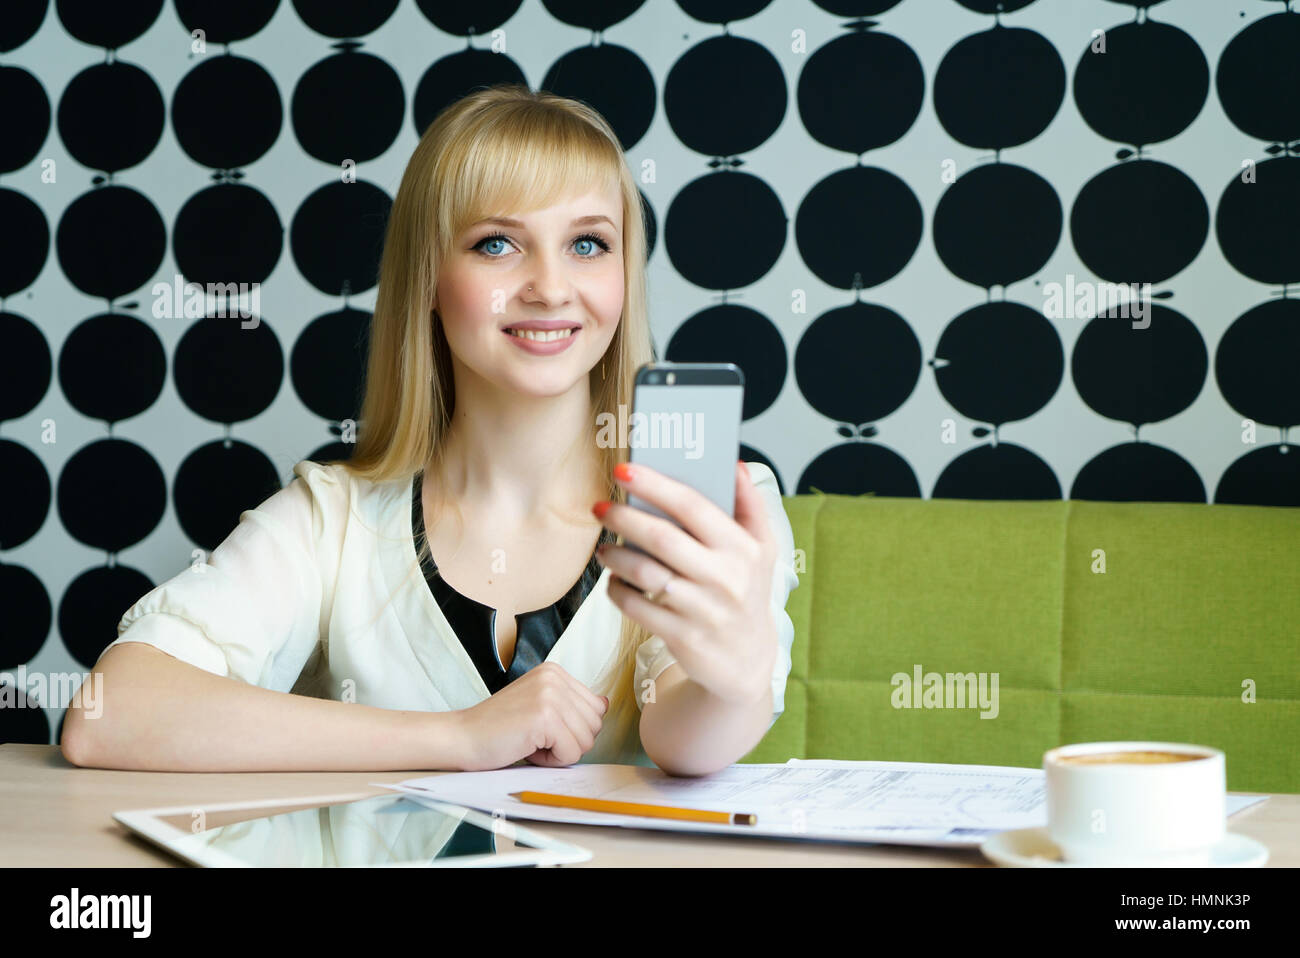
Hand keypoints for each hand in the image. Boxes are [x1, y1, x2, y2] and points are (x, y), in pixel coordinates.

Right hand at [455, 662, 608, 769]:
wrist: (463, 737)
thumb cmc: (499, 728)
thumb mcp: (540, 706)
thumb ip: (571, 704)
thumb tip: (604, 704)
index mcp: (555, 671)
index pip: (596, 708)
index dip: (572, 728)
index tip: (541, 727)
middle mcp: (555, 677)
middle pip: (595, 725)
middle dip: (568, 741)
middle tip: (534, 736)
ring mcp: (550, 695)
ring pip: (586, 741)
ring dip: (558, 752)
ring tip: (530, 741)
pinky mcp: (545, 717)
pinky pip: (571, 753)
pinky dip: (550, 761)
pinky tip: (526, 748)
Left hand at [593, 460, 778, 707]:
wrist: (748, 660)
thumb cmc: (747, 592)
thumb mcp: (763, 549)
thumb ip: (750, 505)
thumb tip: (734, 465)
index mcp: (743, 549)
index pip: (694, 507)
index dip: (655, 485)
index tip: (625, 470)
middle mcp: (725, 578)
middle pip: (663, 538)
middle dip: (624, 518)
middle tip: (601, 507)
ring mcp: (703, 610)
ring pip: (646, 574)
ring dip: (615, 557)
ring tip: (603, 547)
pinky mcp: (683, 636)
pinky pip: (638, 608)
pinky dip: (618, 592)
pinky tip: (613, 581)